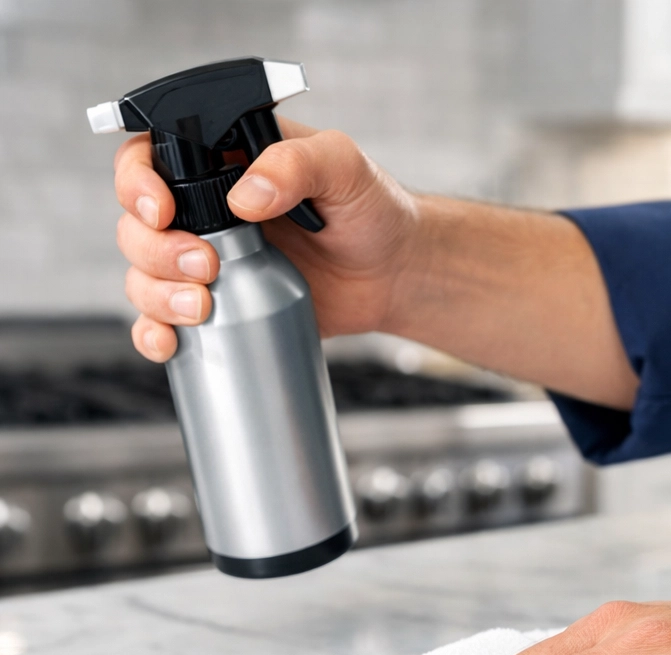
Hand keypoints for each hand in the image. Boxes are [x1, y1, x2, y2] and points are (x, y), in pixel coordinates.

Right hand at [113, 117, 419, 362]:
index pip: (149, 158)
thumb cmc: (374, 212)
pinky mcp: (224, 308)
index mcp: (222, 162)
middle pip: (138, 227)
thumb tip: (245, 194)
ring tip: (200, 308)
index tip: (162, 212)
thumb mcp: (344, 169)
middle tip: (206, 267)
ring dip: (154, 296)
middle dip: (156, 252)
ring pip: (145, 277)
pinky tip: (170, 344)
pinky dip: (156, 335)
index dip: (137, 184)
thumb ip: (297, 164)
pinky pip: (168, 323)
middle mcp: (205, 211)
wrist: (396, 275)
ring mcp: (210, 262)